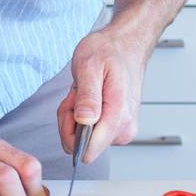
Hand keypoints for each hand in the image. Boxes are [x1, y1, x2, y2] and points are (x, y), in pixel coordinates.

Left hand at [56, 22, 148, 163]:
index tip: (72, 106)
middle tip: (77, 93)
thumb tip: (84, 123)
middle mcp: (124, 128)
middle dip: (70, 119)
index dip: (70, 131)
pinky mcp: (118, 129)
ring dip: (75, 115)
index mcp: (118, 115)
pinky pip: (90, 131)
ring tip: (84, 91)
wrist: (125, 46)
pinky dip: (81, 114)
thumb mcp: (89, 66)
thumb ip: (87, 97)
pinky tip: (88, 97)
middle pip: (81, 144)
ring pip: (83, 138)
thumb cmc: (108, 52)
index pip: (89, 149)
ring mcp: (122, 130)